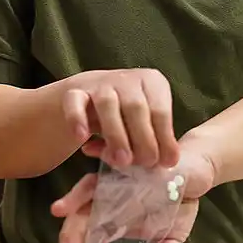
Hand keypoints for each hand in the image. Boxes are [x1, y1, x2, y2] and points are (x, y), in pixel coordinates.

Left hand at [51, 136, 216, 242]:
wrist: (191, 169)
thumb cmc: (174, 204)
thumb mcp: (174, 236)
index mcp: (111, 220)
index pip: (88, 240)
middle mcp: (105, 200)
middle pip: (80, 217)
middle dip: (71, 234)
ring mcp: (112, 178)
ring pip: (87, 188)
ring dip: (74, 198)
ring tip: (60, 210)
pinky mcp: (125, 156)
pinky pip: (107, 152)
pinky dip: (99, 151)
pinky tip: (89, 151)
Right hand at [64, 69, 179, 168]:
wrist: (86, 98)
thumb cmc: (123, 115)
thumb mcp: (144, 124)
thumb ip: (154, 139)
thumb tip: (169, 161)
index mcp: (151, 82)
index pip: (160, 109)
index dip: (163, 137)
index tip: (164, 162)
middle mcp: (125, 79)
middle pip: (135, 106)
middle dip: (142, 137)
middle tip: (144, 163)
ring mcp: (97, 84)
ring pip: (107, 105)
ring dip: (116, 134)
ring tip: (121, 161)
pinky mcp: (73, 92)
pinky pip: (74, 105)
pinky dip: (78, 121)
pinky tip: (82, 140)